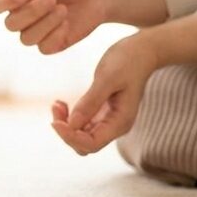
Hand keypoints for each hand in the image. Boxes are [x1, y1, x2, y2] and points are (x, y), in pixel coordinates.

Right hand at [0, 0, 112, 53]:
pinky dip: (56, 34)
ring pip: (26, 39)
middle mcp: (22, 17)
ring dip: (45, 23)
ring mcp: (35, 33)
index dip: (5, 2)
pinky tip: (67, 23)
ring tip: (63, 9)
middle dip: (31, 12)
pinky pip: (43, 47)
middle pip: (10, 25)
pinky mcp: (51, 45)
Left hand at [49, 35, 156, 154]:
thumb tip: (72, 124)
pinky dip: (69, 117)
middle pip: (84, 145)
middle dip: (66, 131)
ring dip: (66, 124)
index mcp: (120, 122)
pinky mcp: (102, 113)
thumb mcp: (107, 78)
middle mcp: (115, 126)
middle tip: (56, 107)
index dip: (70, 137)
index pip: (91, 144)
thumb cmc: (127, 61)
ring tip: (57, 104)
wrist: (141, 51)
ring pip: (81, 135)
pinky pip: (82, 124)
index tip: (55, 121)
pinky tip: (61, 103)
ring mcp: (108, 121)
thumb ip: (91, 102)